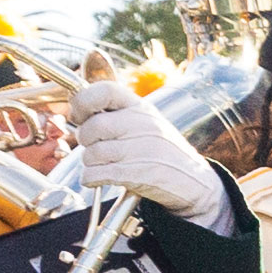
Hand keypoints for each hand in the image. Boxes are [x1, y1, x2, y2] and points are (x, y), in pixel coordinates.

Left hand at [62, 73, 227, 223]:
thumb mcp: (147, 122)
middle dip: (85, 140)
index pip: (104, 90)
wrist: (195, 182)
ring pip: (91, 153)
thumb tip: (76, 106)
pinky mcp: (137, 174)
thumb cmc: (164, 151)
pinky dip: (90, 178)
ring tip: (104, 164)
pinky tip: (99, 178)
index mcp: (142, 107)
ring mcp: (141, 150)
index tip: (79, 114)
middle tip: (94, 146)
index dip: (83, 101)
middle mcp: (142, 125)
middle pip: (92, 126)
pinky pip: (95, 174)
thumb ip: (117, 112)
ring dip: (89, 163)